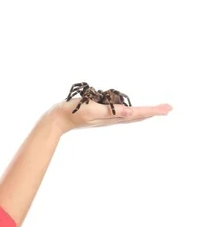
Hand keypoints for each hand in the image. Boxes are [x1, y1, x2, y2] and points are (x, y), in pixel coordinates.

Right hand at [48, 97, 172, 134]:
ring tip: (155, 110)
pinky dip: (131, 112)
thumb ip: (111, 111)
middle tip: (168, 108)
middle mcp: (112, 118)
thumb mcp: (93, 110)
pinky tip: (131, 112)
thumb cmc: (74, 113)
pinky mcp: (100, 114)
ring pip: (131, 115)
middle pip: (137, 115)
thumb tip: (131, 112)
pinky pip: (121, 113)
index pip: (137, 113)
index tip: (167, 109)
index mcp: (113, 117)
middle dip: (153, 112)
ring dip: (144, 112)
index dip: (153, 110)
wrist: (59, 118)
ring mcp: (106, 117)